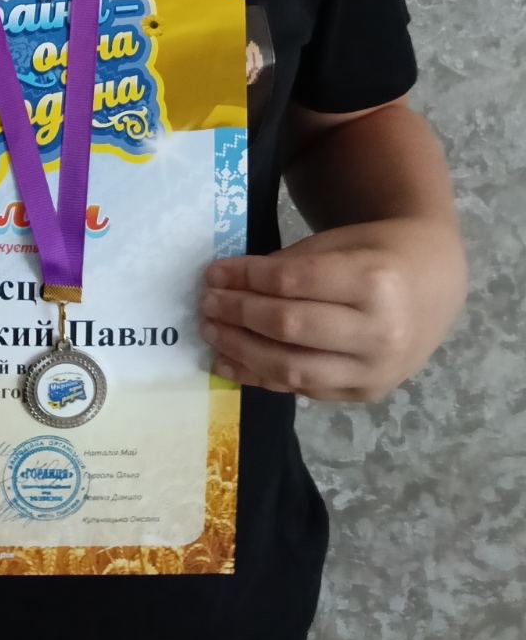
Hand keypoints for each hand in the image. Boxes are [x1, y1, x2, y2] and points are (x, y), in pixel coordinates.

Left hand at [198, 218, 466, 401]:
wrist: (434, 284)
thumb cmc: (377, 254)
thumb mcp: (338, 244)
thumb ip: (289, 266)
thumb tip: (228, 284)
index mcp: (374, 281)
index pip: (293, 283)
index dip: (246, 278)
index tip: (213, 273)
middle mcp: (379, 332)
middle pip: (290, 327)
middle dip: (238, 314)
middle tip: (205, 303)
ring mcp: (375, 371)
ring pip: (294, 368)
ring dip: (242, 351)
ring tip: (211, 333)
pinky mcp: (366, 395)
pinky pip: (304, 390)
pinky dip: (262, 377)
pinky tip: (229, 364)